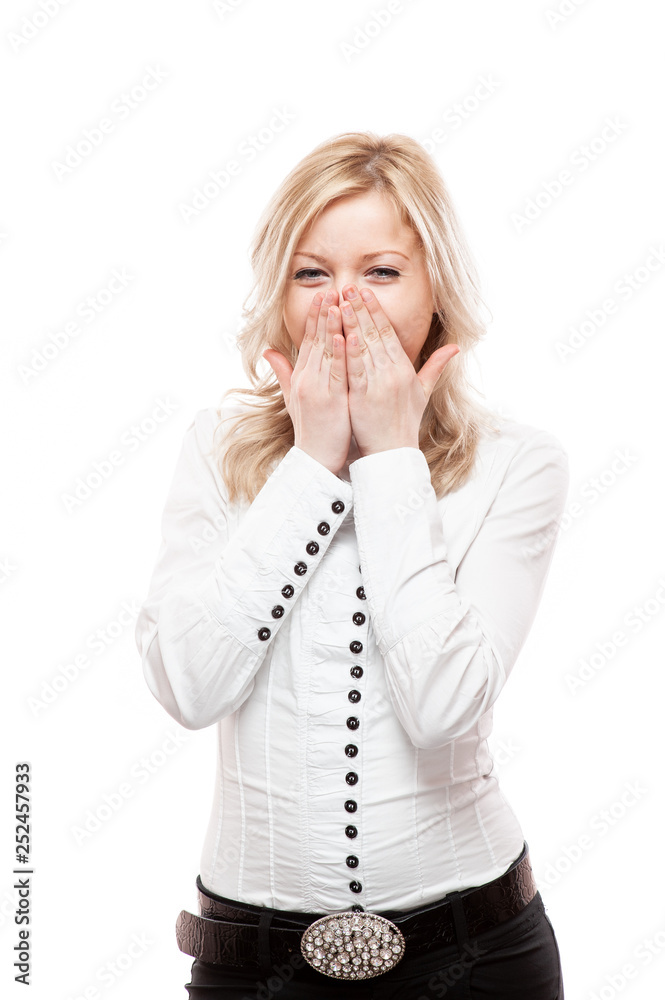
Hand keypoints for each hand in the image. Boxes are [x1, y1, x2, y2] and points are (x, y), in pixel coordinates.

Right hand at [262, 289, 351, 475]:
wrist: (315, 459)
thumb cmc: (311, 430)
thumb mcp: (292, 398)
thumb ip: (283, 372)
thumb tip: (268, 351)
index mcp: (301, 377)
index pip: (308, 341)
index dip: (315, 317)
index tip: (323, 295)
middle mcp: (307, 380)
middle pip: (316, 341)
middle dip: (324, 314)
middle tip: (332, 289)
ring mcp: (318, 389)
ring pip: (326, 352)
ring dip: (331, 326)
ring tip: (338, 304)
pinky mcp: (330, 401)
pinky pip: (336, 373)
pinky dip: (339, 354)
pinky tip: (344, 336)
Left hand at [339, 285, 459, 456]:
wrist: (394, 452)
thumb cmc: (405, 422)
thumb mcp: (423, 392)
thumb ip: (435, 367)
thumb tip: (456, 347)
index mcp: (404, 369)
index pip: (388, 332)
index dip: (375, 310)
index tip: (364, 292)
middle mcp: (392, 373)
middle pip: (375, 334)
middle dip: (360, 309)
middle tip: (348, 286)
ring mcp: (378, 385)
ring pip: (363, 348)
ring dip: (351, 323)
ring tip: (339, 302)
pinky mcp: (363, 398)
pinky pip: (356, 371)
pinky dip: (350, 353)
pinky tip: (343, 335)